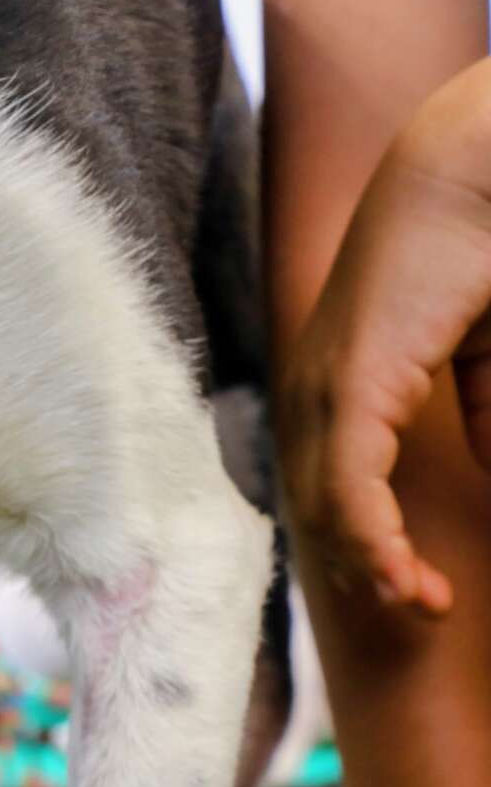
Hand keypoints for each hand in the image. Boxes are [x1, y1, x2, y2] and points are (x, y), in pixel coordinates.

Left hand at [279, 59, 490, 620]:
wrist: (474, 175)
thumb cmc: (483, 251)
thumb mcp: (485, 355)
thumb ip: (488, 410)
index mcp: (336, 387)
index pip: (330, 489)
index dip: (367, 546)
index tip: (416, 590)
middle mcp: (313, 394)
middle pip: (321, 511)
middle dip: (367, 572)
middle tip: (424, 611)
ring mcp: (323, 391)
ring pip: (330, 511)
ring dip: (377, 569)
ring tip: (425, 605)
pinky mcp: (349, 385)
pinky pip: (349, 487)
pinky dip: (375, 542)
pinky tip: (402, 579)